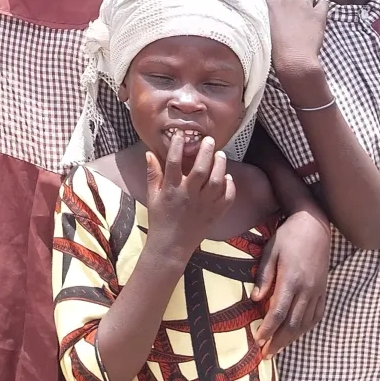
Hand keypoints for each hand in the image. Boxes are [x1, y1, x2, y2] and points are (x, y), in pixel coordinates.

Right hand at [144, 133, 235, 270]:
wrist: (170, 246)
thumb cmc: (159, 219)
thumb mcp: (152, 196)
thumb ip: (153, 174)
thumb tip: (150, 152)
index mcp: (171, 190)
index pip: (173, 163)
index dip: (177, 146)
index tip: (181, 134)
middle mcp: (188, 196)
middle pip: (200, 170)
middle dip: (205, 153)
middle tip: (209, 140)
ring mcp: (203, 206)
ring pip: (216, 182)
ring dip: (220, 167)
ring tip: (221, 155)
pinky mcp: (214, 215)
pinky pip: (226, 199)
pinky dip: (230, 187)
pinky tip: (228, 177)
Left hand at [252, 208, 330, 357]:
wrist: (314, 224)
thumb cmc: (288, 236)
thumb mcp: (271, 251)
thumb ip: (264, 276)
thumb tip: (255, 299)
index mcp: (291, 279)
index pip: (279, 312)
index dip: (268, 329)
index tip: (258, 340)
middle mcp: (307, 289)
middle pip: (293, 323)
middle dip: (279, 341)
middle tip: (266, 354)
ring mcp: (318, 290)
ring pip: (306, 322)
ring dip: (292, 338)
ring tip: (278, 348)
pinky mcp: (324, 289)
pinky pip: (317, 314)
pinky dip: (306, 327)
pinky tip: (297, 333)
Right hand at [265, 0, 330, 82]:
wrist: (294, 59)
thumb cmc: (276, 48)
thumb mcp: (266, 27)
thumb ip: (271, 15)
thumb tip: (276, 14)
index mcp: (272, 4)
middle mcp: (288, 0)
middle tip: (297, 12)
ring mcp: (304, 5)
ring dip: (308, 1)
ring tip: (308, 14)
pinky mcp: (318, 13)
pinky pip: (323, 3)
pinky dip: (322, 7)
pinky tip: (319, 16)